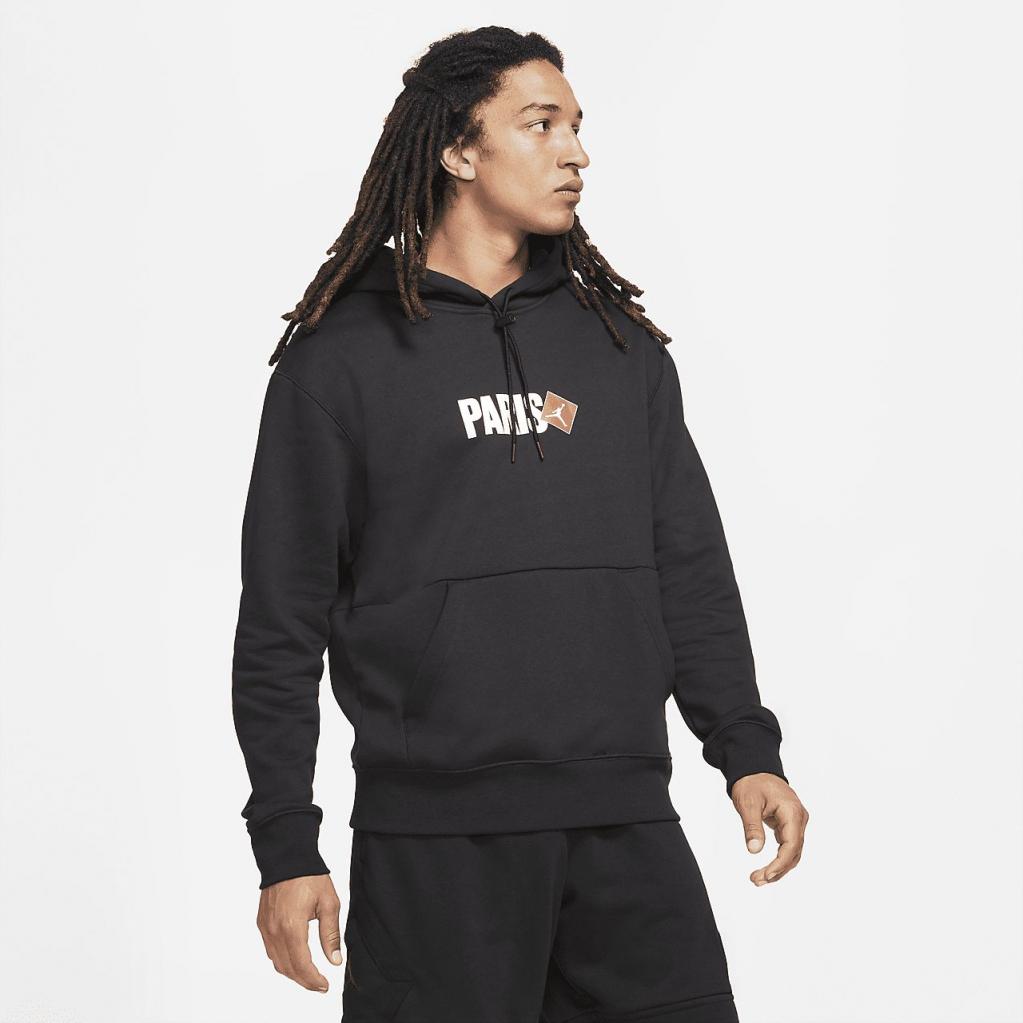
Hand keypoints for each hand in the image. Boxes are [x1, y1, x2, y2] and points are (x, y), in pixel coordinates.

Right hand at [256, 873, 343, 991]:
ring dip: (292, 972)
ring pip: (277, 962)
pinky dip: (282, 960)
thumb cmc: (310, 877)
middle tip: (320, 984)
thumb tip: (334, 960)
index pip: (301, 965)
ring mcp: (265, 928)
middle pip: (287, 968)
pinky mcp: (262, 923)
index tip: (325, 986)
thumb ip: (330, 934)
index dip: (313, 980)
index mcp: (292, 927)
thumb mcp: (329, 903)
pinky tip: (295, 958)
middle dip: (304, 980)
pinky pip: (270, 950)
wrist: (287, 857)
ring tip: (309, 975)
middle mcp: (274, 931)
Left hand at [732, 773, 808, 886]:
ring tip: (758, 879)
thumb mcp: (748, 803)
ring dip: (778, 868)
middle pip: (794, 852)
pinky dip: (778, 860)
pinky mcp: (789, 825)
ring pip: (792, 852)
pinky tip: (766, 870)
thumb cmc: (751, 783)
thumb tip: (753, 850)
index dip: (780, 864)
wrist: (754, 770)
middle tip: (756, 880)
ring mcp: (796, 822)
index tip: (765, 875)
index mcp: (792, 812)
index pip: (792, 845)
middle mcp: (799, 818)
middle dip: (777, 870)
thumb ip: (752, 826)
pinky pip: (788, 847)